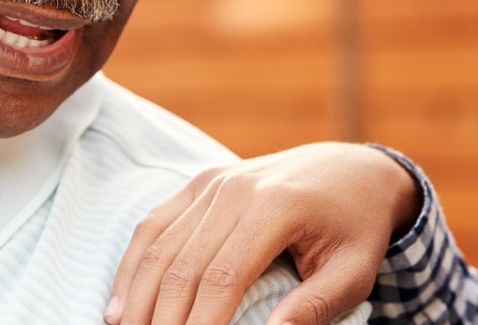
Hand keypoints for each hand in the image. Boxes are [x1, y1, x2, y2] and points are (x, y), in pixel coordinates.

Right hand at [104, 142, 420, 324]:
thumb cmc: (358, 227)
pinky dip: (133, 266)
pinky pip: (155, 224)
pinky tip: (120, 308)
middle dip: (163, 321)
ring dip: (138, 300)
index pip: (222, 278)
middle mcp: (235, 188)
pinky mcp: (200, 182)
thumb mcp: (354, 272)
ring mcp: (213, 181)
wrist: (355, 169)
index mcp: (276, 206)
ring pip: (160, 246)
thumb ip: (312, 308)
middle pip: (182, 266)